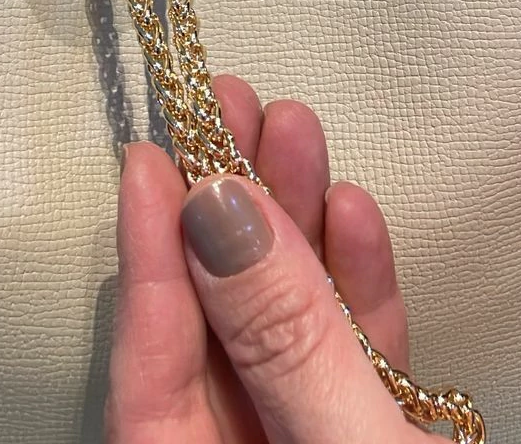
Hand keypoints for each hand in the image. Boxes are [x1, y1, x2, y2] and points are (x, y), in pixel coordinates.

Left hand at [106, 75, 410, 441]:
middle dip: (228, 210)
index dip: (151, 253)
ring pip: (286, 325)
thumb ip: (287, 340)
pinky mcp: (371, 433)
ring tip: (294, 128)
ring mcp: (305, 440)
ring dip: (295, 224)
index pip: (150, 369)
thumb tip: (224, 215)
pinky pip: (350, 357)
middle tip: (228, 110)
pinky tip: (353, 210)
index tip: (150, 157)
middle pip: (218, 328)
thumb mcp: (343, 443)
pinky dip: (355, 284)